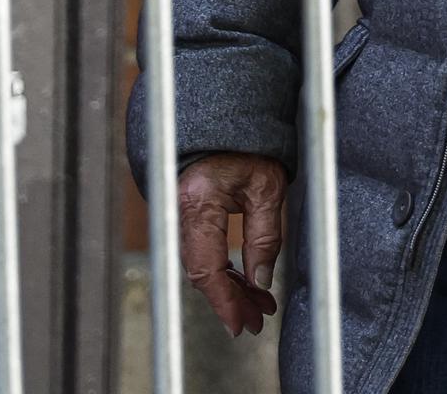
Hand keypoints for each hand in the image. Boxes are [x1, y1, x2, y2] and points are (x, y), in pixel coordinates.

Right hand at [177, 152, 286, 336]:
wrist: (225, 122)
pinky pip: (201, 251)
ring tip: (258, 305)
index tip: (240, 323)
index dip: (224, 300)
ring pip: (201, 264)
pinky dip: (222, 270)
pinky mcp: (186, 215)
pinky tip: (244, 282)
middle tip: (256, 320)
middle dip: (229, 300)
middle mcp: (180, 210)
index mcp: (199, 202)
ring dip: (228, 288)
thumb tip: (261, 281)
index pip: (207, 266)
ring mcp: (178, 213)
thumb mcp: (268, 187)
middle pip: (201, 271)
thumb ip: (264, 235)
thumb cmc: (247, 146)